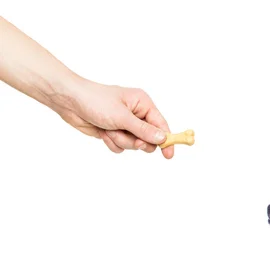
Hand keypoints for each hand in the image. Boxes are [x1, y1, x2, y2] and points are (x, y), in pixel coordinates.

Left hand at [55, 79, 173, 157]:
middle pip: (149, 138)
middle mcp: (136, 114)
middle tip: (134, 141)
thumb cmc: (95, 101)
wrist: (69, 101)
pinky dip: (112, 142)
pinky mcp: (114, 132)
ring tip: (109, 130)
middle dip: (138, 141)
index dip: (166, 140)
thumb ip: (143, 130)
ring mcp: (125, 124)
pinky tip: (103, 132)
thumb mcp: (122, 117)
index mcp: (143, 104)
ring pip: (133, 144)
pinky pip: (121, 146)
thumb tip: (162, 138)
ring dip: (121, 140)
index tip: (168, 154)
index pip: (161, 125)